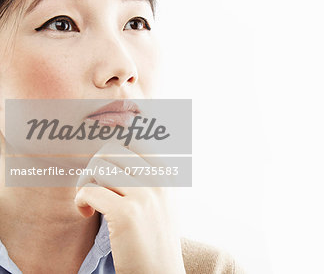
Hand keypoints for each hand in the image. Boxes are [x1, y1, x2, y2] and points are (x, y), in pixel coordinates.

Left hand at [74, 142, 185, 273]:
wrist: (160, 273)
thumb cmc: (153, 239)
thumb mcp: (160, 201)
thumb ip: (145, 176)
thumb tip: (116, 149)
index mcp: (166, 175)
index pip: (134, 140)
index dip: (110, 150)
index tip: (102, 171)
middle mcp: (158, 181)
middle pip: (112, 149)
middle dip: (94, 165)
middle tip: (93, 187)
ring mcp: (144, 196)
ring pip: (99, 167)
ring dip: (85, 183)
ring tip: (90, 202)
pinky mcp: (126, 214)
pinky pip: (89, 190)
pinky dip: (80, 201)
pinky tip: (86, 214)